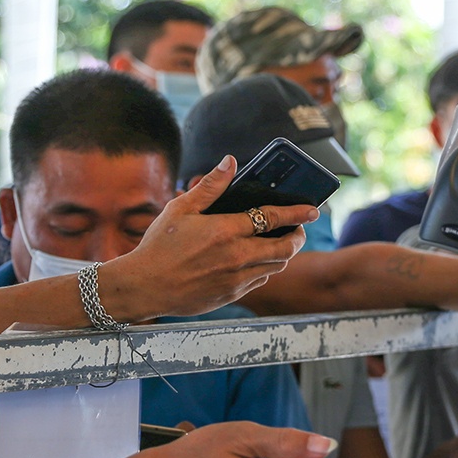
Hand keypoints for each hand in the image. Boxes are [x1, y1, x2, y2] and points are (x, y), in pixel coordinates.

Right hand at [98, 157, 315, 319]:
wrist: (144, 287)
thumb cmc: (159, 246)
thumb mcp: (180, 209)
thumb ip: (209, 186)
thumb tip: (230, 162)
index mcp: (225, 230)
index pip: (273, 218)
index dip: (297, 212)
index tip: (313, 208)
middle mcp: (236, 256)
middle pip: (286, 247)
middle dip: (298, 236)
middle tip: (298, 228)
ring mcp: (236, 279)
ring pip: (276, 266)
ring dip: (284, 253)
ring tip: (280, 242)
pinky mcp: (231, 295)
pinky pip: (261, 281)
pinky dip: (266, 269)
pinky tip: (258, 261)